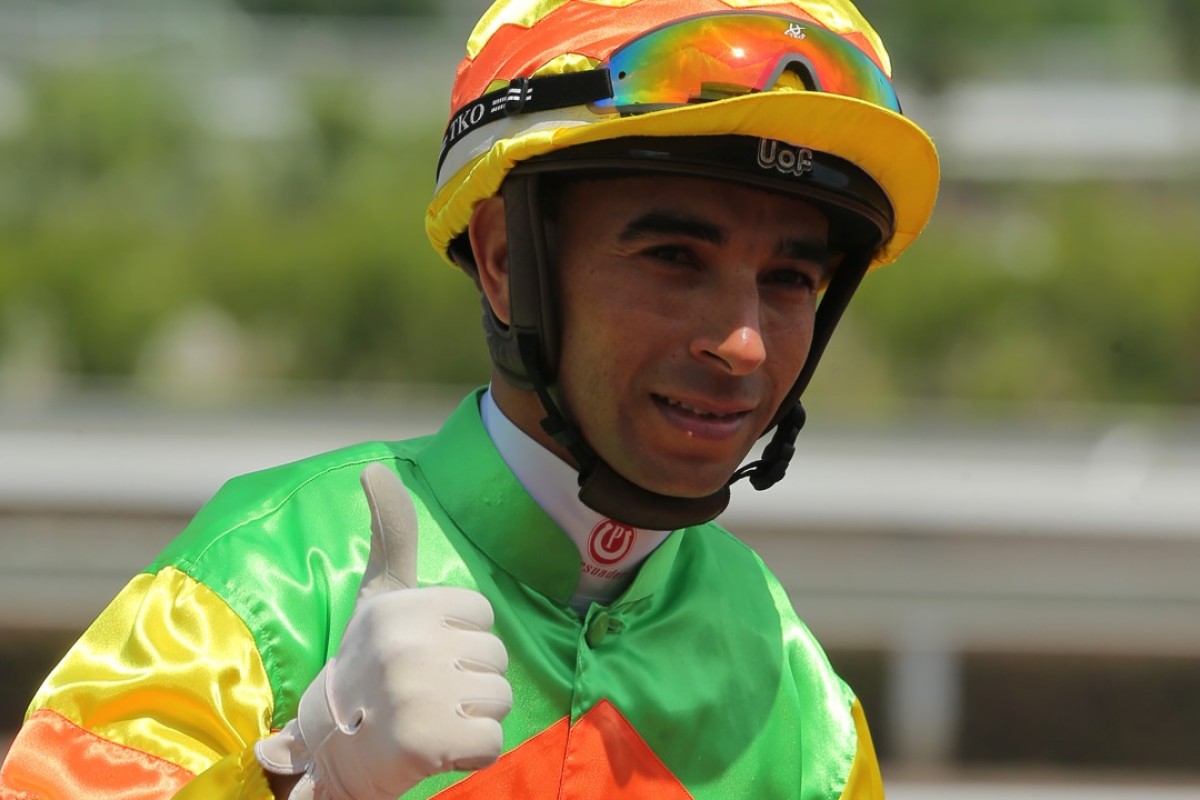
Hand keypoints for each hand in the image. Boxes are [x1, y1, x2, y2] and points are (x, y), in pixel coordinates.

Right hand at [255, 463, 511, 798]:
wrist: (333, 752)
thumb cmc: (368, 665)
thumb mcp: (377, 595)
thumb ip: (391, 532)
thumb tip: (376, 468)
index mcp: (396, 607)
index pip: (482, 615)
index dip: (462, 638)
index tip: (424, 652)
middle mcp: (403, 646)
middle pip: (495, 656)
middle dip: (469, 679)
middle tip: (425, 692)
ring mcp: (415, 696)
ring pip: (500, 696)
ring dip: (473, 714)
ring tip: (431, 717)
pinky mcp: (428, 744)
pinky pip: (494, 740)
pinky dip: (473, 751)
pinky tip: (437, 748)